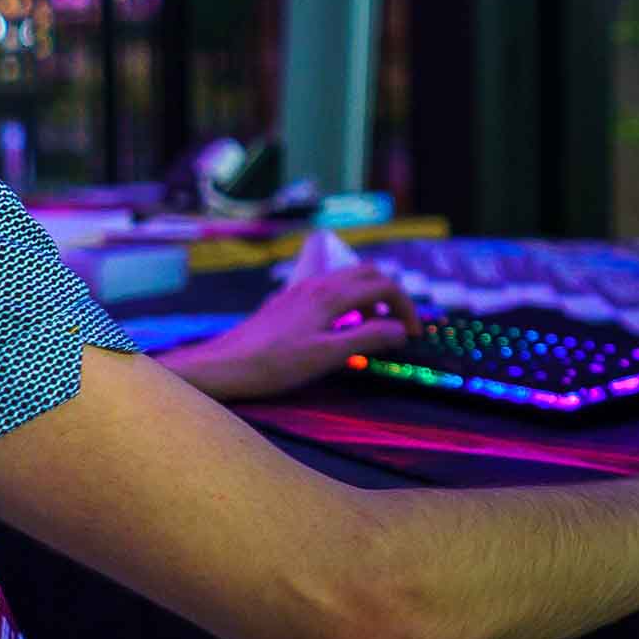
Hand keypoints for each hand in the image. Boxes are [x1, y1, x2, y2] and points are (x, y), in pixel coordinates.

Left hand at [161, 265, 421, 400]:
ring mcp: (301, 289)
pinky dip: (348, 300)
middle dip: (391, 295)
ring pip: (348, 278)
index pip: (384, 286)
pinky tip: (339, 327)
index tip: (414, 335)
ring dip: (369, 297)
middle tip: (398, 326)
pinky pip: (330, 288)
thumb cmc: (275, 364)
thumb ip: (367, 339)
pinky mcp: (289, 300)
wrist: (224, 365)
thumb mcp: (326, 355)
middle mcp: (318, 284)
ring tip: (372, 328)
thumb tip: (401, 330)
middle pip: (368, 273)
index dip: (406, 308)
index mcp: (331, 294)